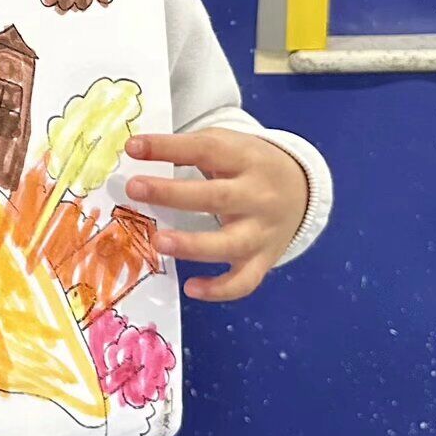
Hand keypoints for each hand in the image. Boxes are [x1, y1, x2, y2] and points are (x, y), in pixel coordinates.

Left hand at [123, 130, 307, 302]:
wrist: (302, 190)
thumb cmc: (248, 165)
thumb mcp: (229, 145)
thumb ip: (190, 149)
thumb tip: (135, 152)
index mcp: (246, 159)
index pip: (206, 149)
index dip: (168, 148)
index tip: (133, 148)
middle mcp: (257, 196)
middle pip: (216, 196)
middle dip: (173, 194)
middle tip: (135, 189)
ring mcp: (262, 231)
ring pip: (230, 243)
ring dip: (193, 245)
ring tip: (159, 241)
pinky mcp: (264, 260)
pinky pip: (244, 281)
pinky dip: (219, 290)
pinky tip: (191, 288)